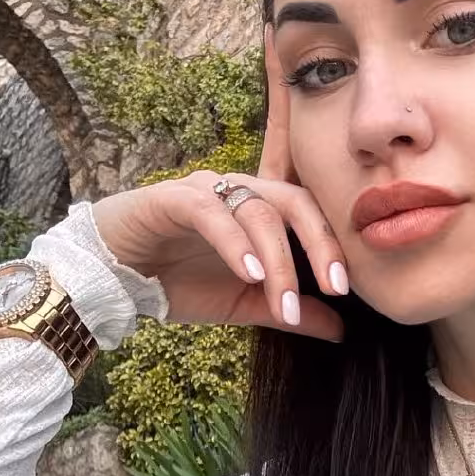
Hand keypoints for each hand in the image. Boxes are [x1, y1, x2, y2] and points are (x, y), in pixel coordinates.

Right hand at [90, 30, 345, 340]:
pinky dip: (235, 245)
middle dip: (322, 245)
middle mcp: (236, 188)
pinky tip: (249, 274)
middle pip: (295, 201)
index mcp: (257, 207)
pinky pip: (213, 215)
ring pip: (258, 212)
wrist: (111, 283)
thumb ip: (289, 311)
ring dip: (278, 262)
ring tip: (285, 304)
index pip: (301, 184)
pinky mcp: (174, 199)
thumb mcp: (245, 304)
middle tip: (340, 287)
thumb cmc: (178, 281)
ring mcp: (206, 188)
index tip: (363, 145)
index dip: (339, 161)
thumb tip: (340, 330)